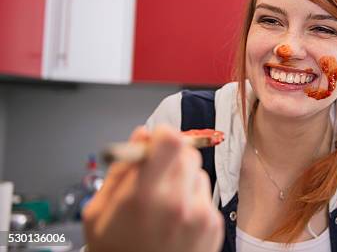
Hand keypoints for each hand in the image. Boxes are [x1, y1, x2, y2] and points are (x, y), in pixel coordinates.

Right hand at [83, 125, 223, 251]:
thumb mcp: (98, 213)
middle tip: (155, 177)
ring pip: (197, 173)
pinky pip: (205, 195)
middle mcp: (177, 204)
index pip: (171, 141)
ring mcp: (199, 215)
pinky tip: (176, 221)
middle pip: (187, 153)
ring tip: (163, 206)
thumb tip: (140, 136)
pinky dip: (192, 200)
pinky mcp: (213, 225)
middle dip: (170, 158)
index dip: (162, 135)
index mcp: (144, 197)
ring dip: (182, 180)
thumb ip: (121, 171)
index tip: (154, 141)